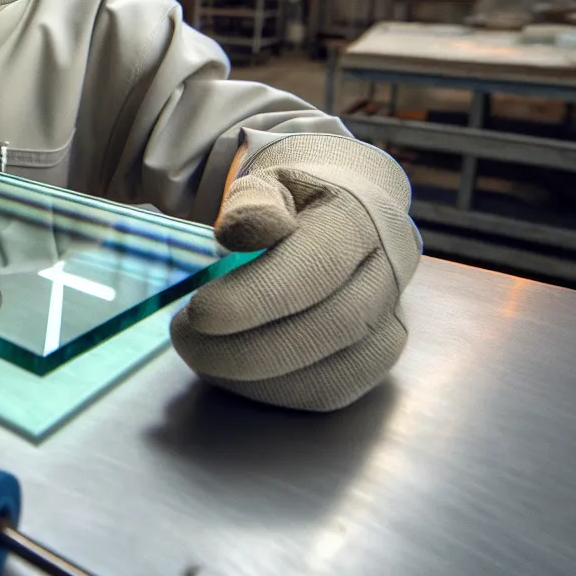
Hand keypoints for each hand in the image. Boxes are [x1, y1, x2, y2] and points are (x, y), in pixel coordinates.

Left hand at [170, 135, 420, 410]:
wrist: (342, 216)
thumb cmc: (295, 203)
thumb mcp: (268, 183)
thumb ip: (252, 201)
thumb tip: (237, 233)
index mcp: (362, 217)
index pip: (320, 263)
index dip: (260, 295)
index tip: (200, 312)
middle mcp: (389, 271)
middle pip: (333, 326)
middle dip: (250, 347)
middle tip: (186, 339)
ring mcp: (390, 320)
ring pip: (336, 372)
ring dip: (259, 378)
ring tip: (203, 356)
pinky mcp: (376, 357)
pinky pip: (331, 392)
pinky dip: (274, 392)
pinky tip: (233, 374)